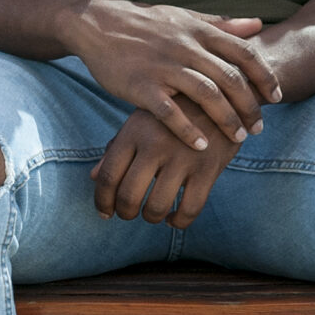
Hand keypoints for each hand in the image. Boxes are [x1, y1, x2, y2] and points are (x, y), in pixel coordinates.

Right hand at [65, 0, 282, 151]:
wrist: (99, 24)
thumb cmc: (148, 24)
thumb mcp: (186, 17)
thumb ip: (222, 24)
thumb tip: (259, 25)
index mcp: (199, 31)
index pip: (244, 54)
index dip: (265, 76)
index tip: (278, 97)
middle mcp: (186, 47)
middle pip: (230, 79)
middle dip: (250, 106)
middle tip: (259, 128)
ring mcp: (164, 66)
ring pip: (206, 96)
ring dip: (227, 120)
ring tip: (239, 139)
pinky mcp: (141, 86)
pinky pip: (170, 112)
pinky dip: (188, 130)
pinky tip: (201, 146)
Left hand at [93, 109, 237, 226]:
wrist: (221, 93)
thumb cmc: (174, 111)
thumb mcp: (142, 120)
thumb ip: (117, 147)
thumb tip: (93, 176)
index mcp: (134, 132)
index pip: (108, 176)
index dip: (102, 201)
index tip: (105, 212)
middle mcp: (155, 145)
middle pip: (129, 195)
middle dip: (125, 213)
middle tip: (128, 215)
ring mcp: (183, 157)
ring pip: (157, 206)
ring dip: (151, 217)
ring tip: (152, 214)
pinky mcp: (208, 168)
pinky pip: (190, 208)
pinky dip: (180, 221)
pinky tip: (175, 218)